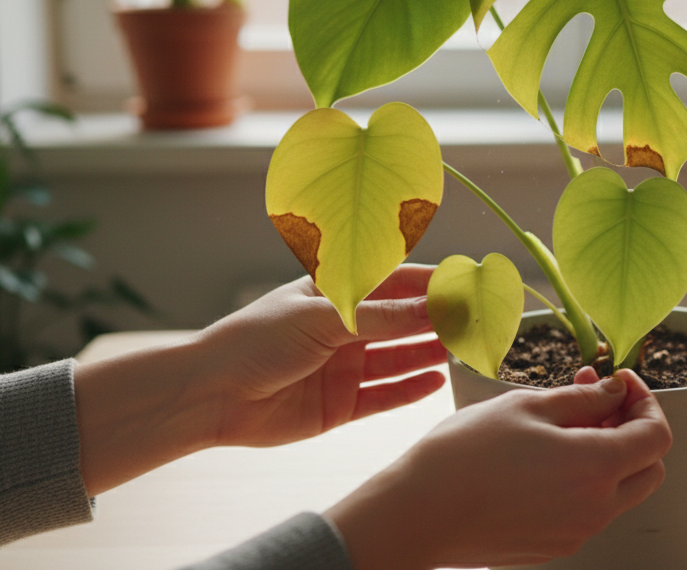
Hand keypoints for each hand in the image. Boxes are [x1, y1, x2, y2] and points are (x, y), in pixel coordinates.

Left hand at [196, 264, 446, 447]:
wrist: (211, 396)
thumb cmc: (255, 341)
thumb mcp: (324, 318)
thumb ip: (382, 317)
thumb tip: (435, 306)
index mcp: (335, 293)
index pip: (395, 282)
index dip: (432, 283)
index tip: (469, 283)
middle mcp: (343, 328)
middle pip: (402, 322)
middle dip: (438, 320)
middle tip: (476, 320)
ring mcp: (343, 367)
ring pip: (399, 358)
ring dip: (430, 352)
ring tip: (464, 348)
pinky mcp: (341, 405)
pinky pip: (385, 395)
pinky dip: (411, 389)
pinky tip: (436, 381)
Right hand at [327, 369, 672, 569]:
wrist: (418, 513)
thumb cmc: (465, 455)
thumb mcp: (528, 406)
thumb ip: (584, 399)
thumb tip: (615, 392)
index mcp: (597, 468)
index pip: (657, 436)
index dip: (645, 401)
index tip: (619, 381)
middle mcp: (596, 508)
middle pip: (649, 468)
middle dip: (633, 429)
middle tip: (598, 399)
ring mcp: (576, 532)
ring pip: (619, 491)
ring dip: (608, 453)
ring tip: (564, 421)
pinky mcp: (554, 545)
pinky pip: (588, 509)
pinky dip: (584, 479)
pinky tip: (547, 455)